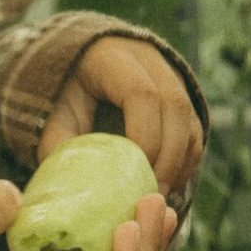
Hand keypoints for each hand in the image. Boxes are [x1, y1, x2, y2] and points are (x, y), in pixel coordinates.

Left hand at [36, 35, 204, 200]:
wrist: (81, 62)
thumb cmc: (65, 92)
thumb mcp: (55, 111)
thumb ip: (60, 143)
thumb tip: (72, 186)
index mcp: (112, 58)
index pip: (142, 93)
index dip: (144, 135)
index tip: (134, 174)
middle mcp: (148, 59)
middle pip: (174, 105)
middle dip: (168, 154)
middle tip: (153, 191)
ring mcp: (169, 74)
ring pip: (189, 116)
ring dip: (181, 159)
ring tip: (161, 191)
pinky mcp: (181, 93)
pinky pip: (194, 126)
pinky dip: (188, 157)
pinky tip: (170, 182)